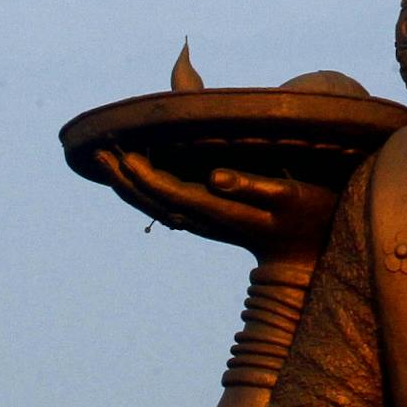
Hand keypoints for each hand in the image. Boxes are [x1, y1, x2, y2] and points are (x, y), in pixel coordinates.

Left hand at [93, 149, 339, 268]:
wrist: (308, 254)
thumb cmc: (308, 217)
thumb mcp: (290, 196)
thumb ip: (252, 185)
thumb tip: (213, 176)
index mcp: (220, 212)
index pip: (170, 193)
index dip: (144, 174)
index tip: (121, 152)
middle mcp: (205, 218)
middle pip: (153, 201)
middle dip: (124, 178)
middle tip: (98, 152)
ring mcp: (204, 220)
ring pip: (154, 203)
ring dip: (128, 184)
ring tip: (105, 159)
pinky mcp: (208, 216)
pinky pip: (165, 202)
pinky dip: (144, 188)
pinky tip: (135, 174)